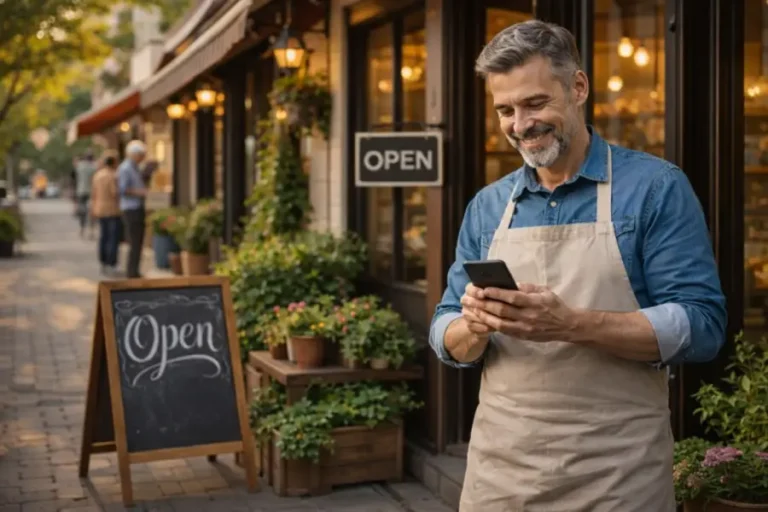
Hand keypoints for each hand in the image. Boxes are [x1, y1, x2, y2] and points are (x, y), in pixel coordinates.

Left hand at [461, 283, 579, 341]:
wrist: (566, 326)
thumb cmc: (554, 305)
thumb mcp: (544, 291)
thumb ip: (527, 287)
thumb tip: (510, 283)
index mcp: (534, 302)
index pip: (513, 297)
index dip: (497, 293)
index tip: (484, 289)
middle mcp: (528, 316)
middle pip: (502, 311)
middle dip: (483, 304)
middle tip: (469, 299)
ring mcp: (525, 328)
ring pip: (499, 323)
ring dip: (483, 316)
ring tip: (472, 309)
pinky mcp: (522, 336)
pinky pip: (504, 331)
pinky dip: (491, 325)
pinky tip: (482, 319)